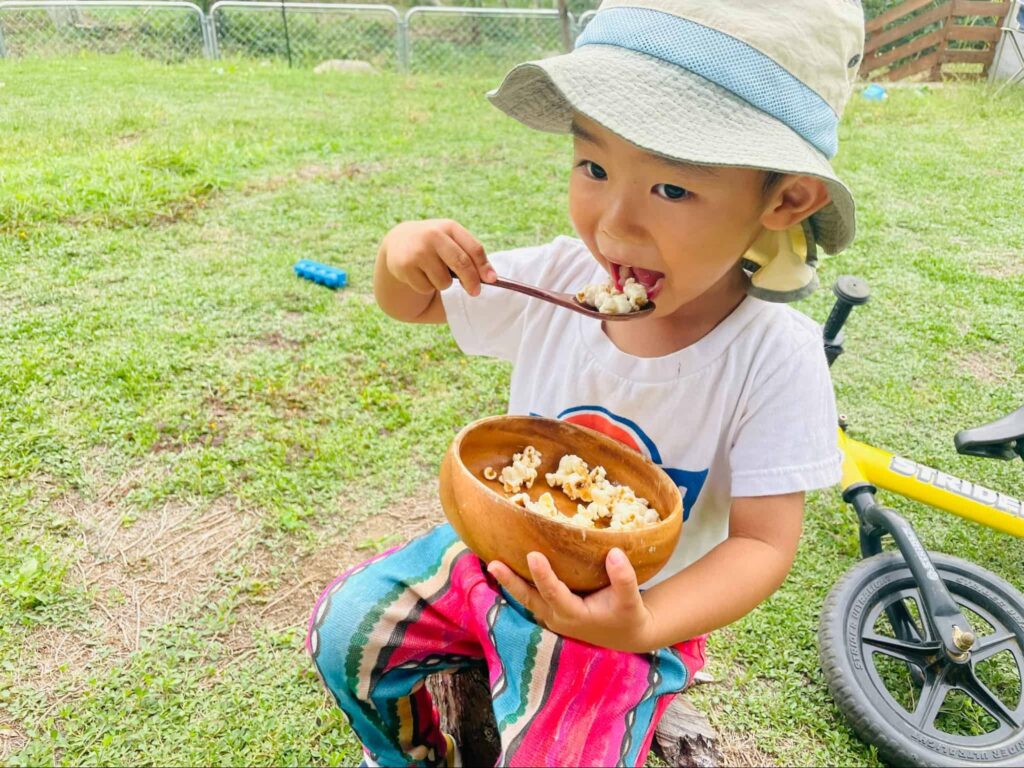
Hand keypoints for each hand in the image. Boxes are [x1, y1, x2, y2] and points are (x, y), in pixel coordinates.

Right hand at [380, 219, 495, 296]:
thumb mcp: (451, 242)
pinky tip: (419, 274)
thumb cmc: (435, 245)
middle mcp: (433, 235)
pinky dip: (426, 287)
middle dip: (472, 281)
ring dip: (443, 284)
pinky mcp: (405, 265)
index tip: (492, 280)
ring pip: (444, 282)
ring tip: (433, 273)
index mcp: (449, 227)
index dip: (484, 266)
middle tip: (475, 292)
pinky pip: (426, 288)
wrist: (398, 242)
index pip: (473, 248)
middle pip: (461, 263)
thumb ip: (469, 256)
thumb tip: (491, 278)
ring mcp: (418, 250)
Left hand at [487, 549, 656, 652]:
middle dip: (511, 582)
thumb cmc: (628, 616)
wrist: (626, 634)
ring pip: (525, 598)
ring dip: (508, 582)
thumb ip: (624, 579)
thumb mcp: (631, 601)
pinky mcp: (550, 608)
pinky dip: (517, 582)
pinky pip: (530, 594)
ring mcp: (551, 615)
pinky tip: (507, 563)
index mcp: (574, 616)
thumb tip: (614, 552)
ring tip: (492, 563)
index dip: (544, 576)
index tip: (533, 555)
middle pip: (529, 598)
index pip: (554, 594)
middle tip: (493, 563)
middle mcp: (557, 617)